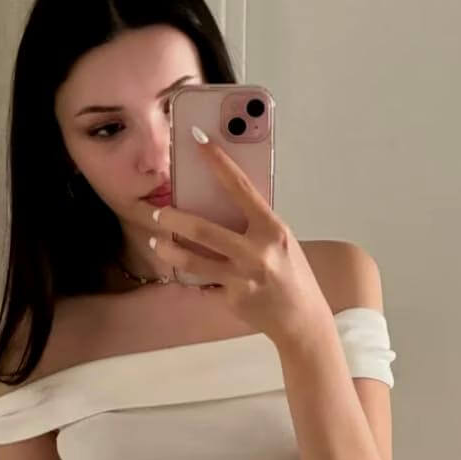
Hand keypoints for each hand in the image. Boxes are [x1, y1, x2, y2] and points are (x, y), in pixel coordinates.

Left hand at [145, 131, 330, 346]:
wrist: (302, 319)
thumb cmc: (292, 274)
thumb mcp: (280, 241)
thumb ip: (255, 223)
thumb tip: (220, 201)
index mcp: (272, 229)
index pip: (240, 187)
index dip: (217, 161)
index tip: (197, 140)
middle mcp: (257, 252)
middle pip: (204, 229)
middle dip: (174, 219)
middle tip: (160, 212)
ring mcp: (242, 278)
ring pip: (193, 261)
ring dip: (169, 250)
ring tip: (158, 244)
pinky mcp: (232, 298)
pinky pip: (203, 283)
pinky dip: (191, 277)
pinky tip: (183, 273)